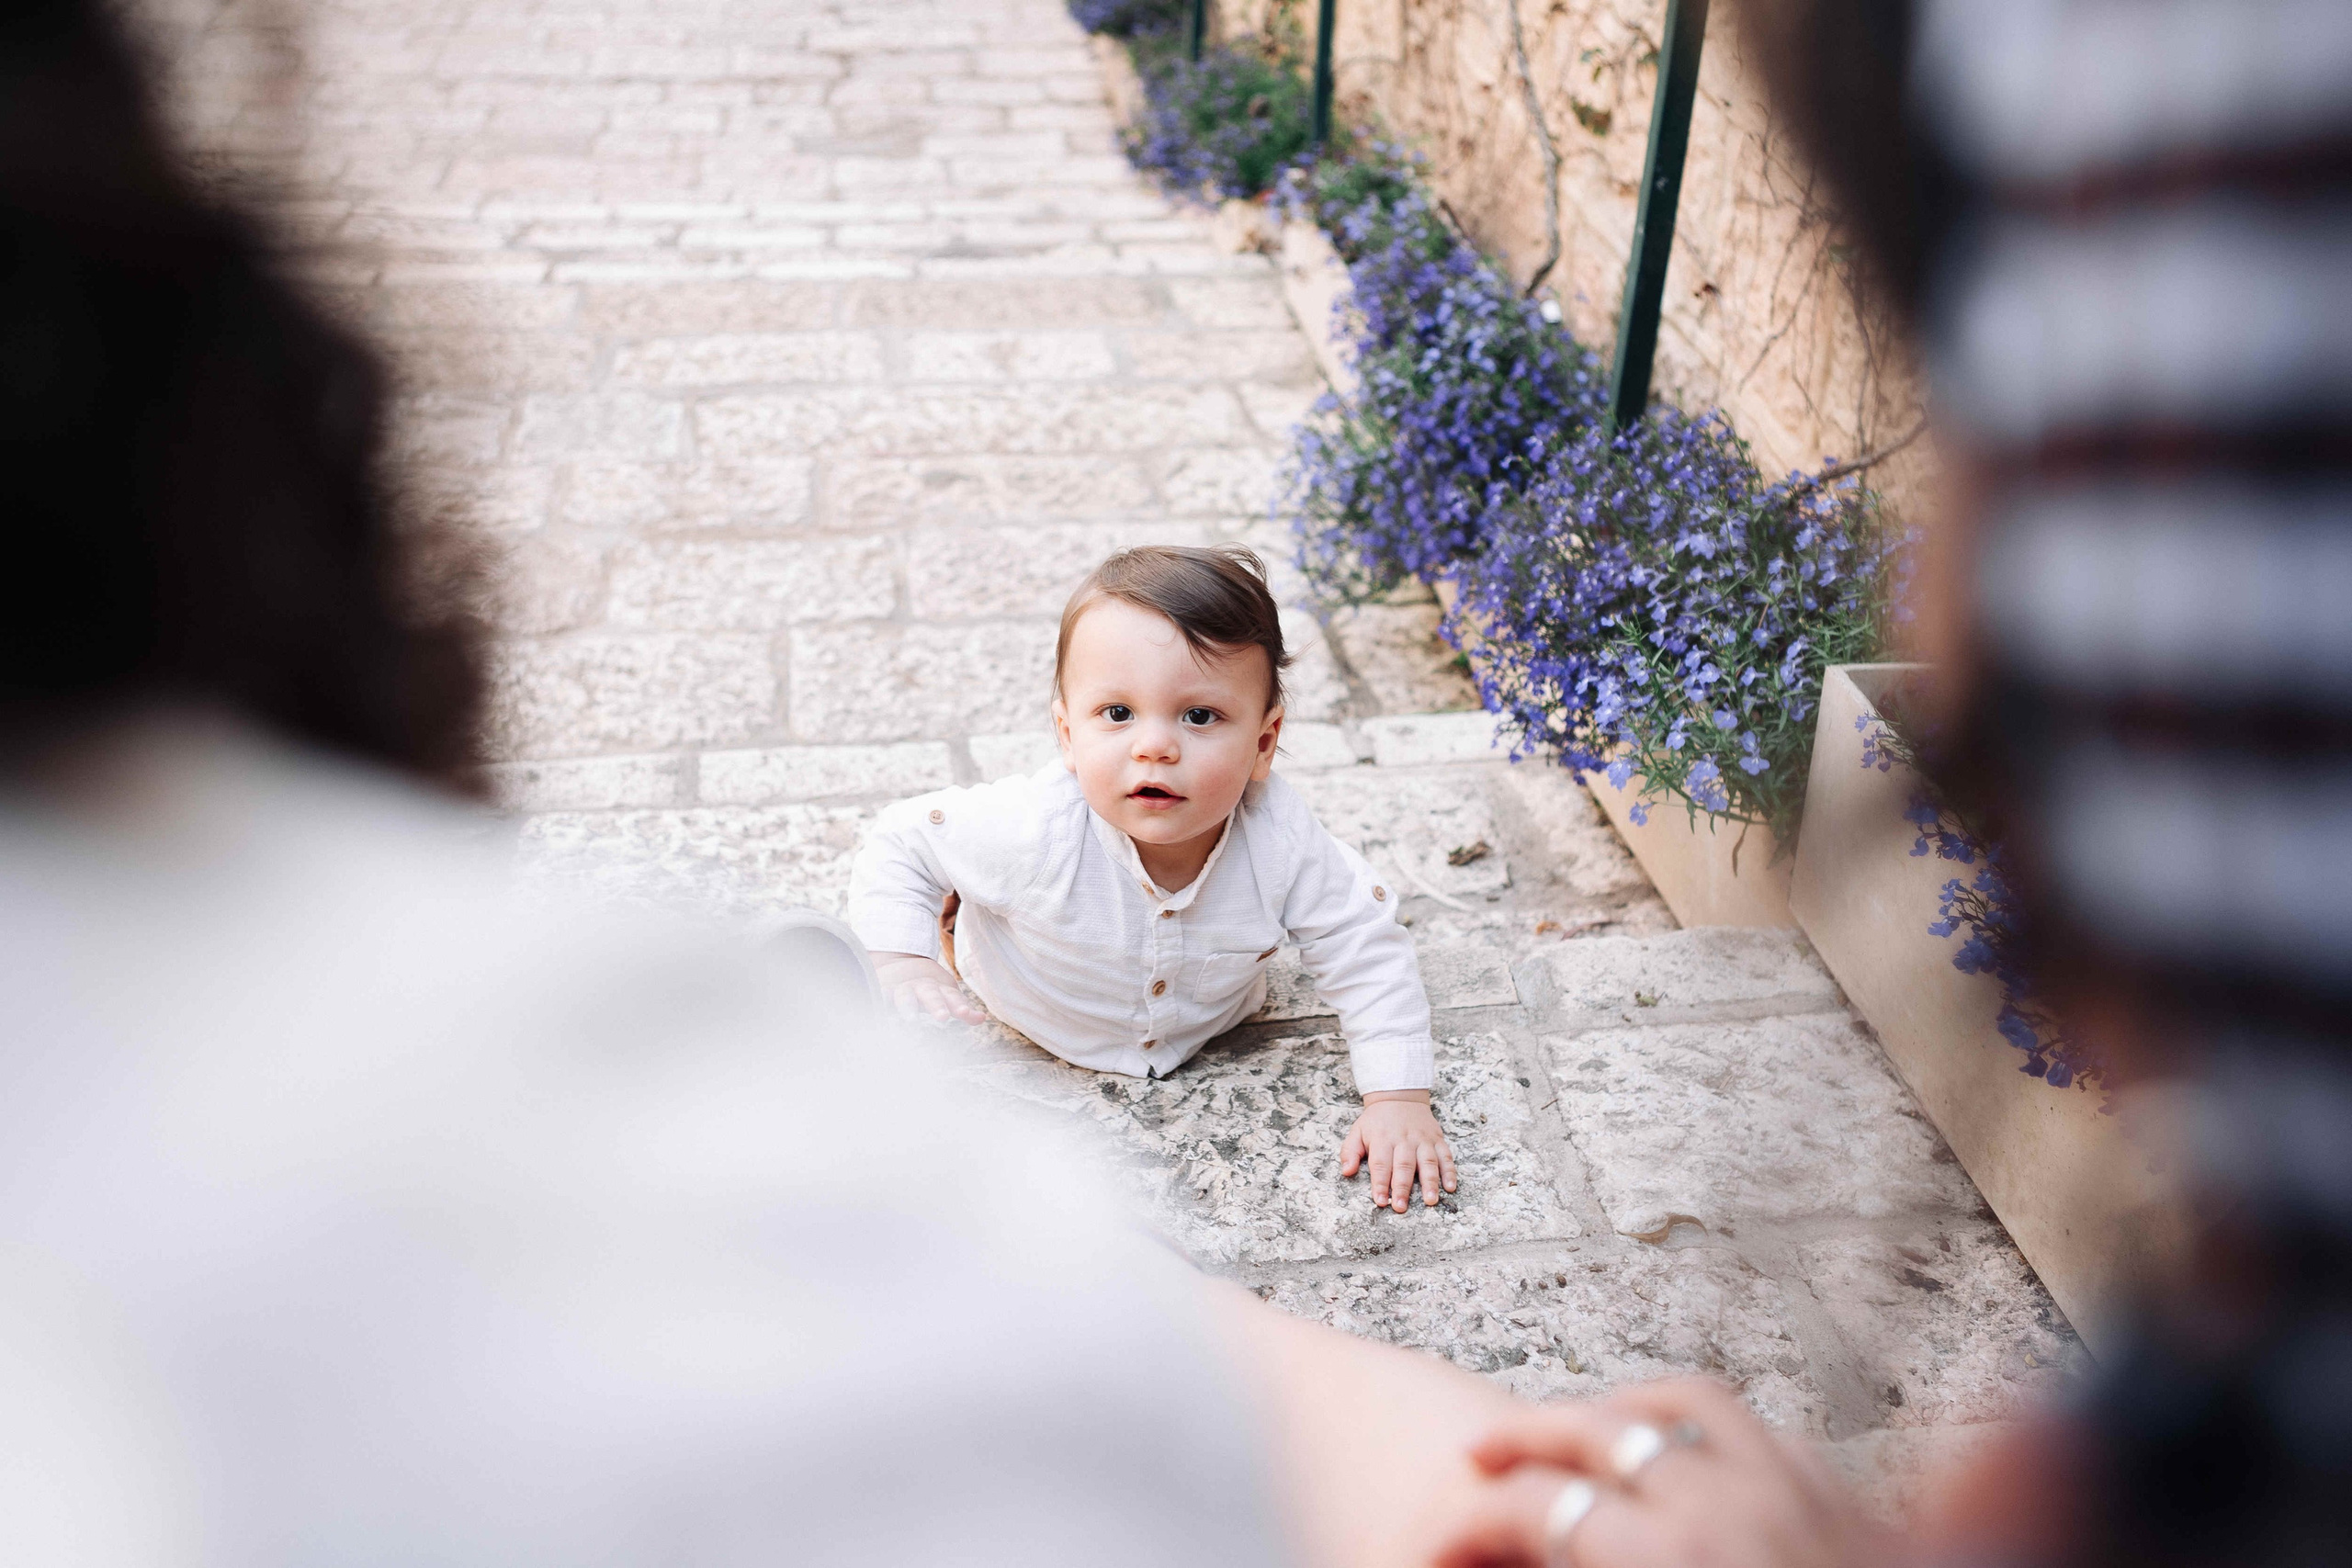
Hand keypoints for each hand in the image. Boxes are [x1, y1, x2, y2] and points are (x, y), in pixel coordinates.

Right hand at [872, 951, 983, 1024]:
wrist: (903, 966)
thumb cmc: (930, 990)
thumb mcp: (947, 996)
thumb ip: (962, 1009)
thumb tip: (982, 1019)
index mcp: (940, 990)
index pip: (952, 997)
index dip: (959, 1006)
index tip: (965, 1013)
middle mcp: (922, 988)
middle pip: (931, 996)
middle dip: (937, 1005)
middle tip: (943, 1017)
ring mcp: (902, 990)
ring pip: (905, 997)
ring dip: (909, 1008)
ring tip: (911, 1021)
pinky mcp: (884, 991)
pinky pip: (881, 997)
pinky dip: (879, 1002)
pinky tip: (878, 1011)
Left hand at [1341, 1092, 1456, 1212]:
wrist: (1399, 1097)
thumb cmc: (1377, 1121)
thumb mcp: (1357, 1131)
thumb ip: (1350, 1152)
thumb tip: (1346, 1172)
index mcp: (1383, 1138)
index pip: (1381, 1164)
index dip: (1380, 1184)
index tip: (1380, 1201)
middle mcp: (1404, 1139)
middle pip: (1404, 1166)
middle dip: (1403, 1188)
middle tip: (1401, 1207)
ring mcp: (1423, 1139)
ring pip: (1428, 1162)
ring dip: (1430, 1182)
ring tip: (1430, 1201)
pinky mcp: (1437, 1139)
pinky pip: (1446, 1156)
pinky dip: (1450, 1171)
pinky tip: (1450, 1186)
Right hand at [1434, 1379, 1892, 1567]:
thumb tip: (1519, 1549)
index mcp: (1673, 1558)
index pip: (1537, 1508)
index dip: (1466, 1525)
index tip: (1434, 1548)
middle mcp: (1734, 1510)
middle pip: (1599, 1431)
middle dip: (1523, 1439)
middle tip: (1477, 1458)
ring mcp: (1800, 1497)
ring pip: (1688, 1409)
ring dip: (1619, 1411)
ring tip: (1578, 1428)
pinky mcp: (1851, 1509)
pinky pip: (1772, 1435)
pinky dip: (1717, 1431)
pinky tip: (1692, 1456)